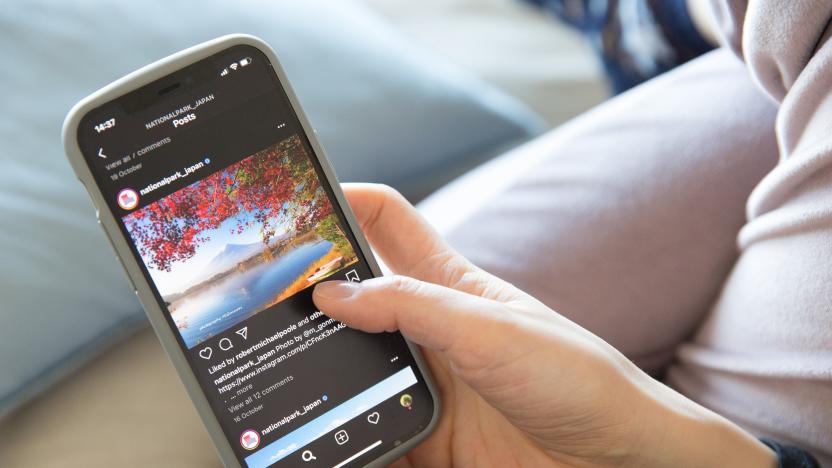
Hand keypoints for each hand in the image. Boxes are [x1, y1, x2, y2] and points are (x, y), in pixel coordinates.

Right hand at [313, 184, 774, 467]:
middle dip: (311, 293)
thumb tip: (332, 292)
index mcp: (449, 283)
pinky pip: (368, 429)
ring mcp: (425, 382)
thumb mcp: (488, 330)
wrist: (615, 459)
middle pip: (355, 297)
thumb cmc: (574, 377)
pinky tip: (318, 437)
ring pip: (351, 366)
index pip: (388, 220)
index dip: (346, 200)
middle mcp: (430, 328)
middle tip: (262, 301)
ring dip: (319, 370)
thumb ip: (410, 307)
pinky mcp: (426, 434)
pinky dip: (342, 434)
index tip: (297, 202)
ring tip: (275, 374)